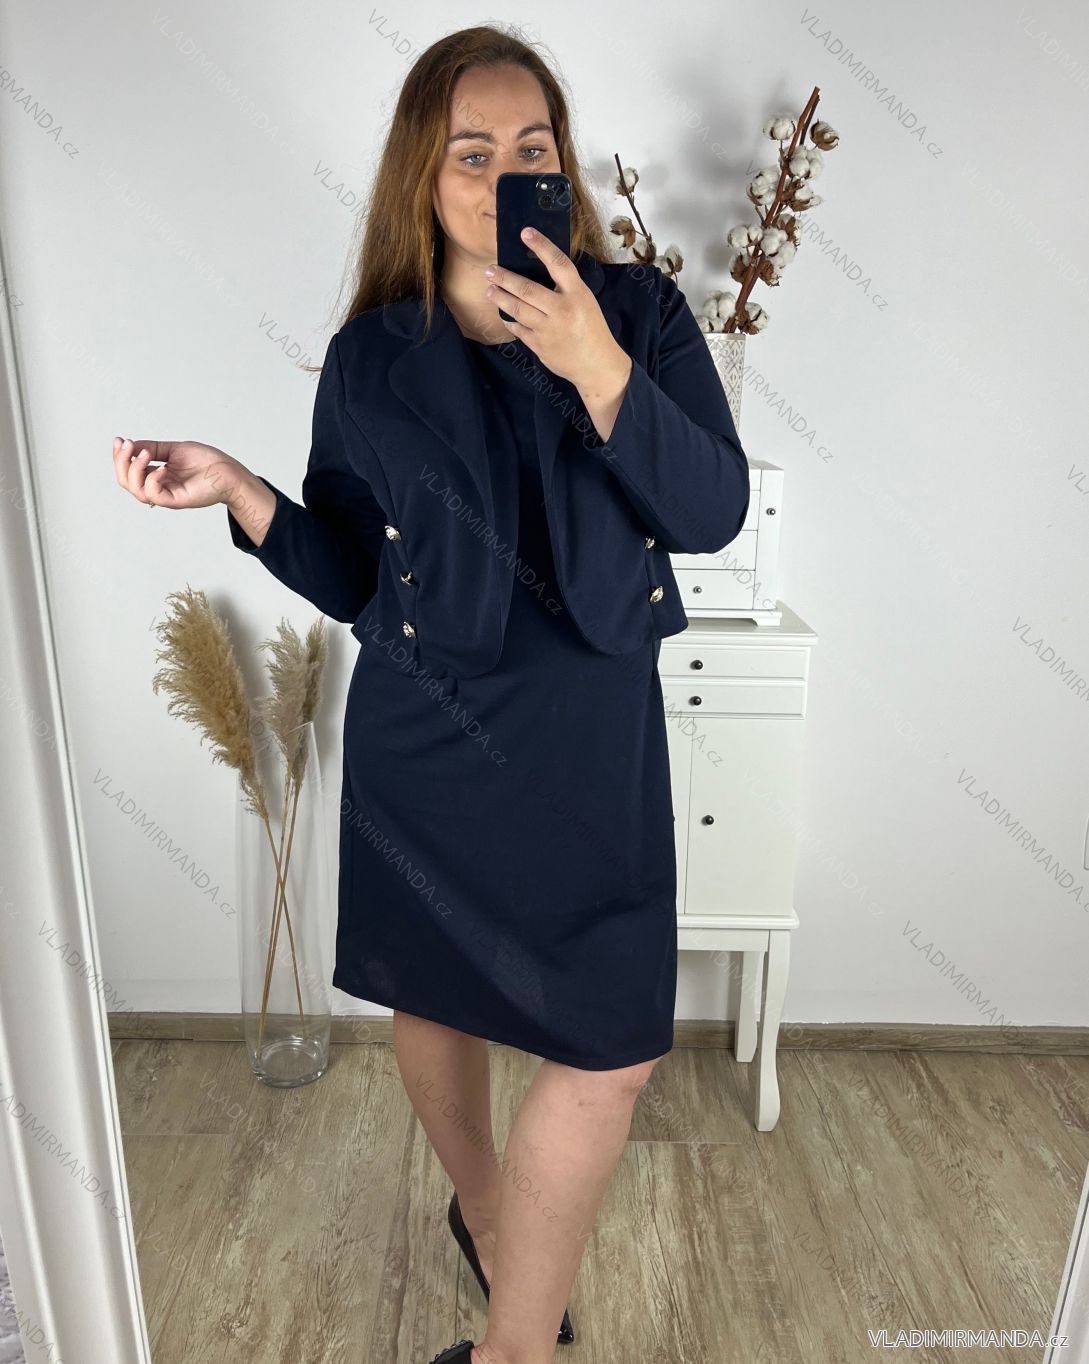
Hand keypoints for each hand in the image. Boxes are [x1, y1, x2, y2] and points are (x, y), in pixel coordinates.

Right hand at [111, 436, 247, 508]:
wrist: (228, 471)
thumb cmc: (205, 461)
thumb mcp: (173, 449)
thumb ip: (152, 448)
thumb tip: (129, 444)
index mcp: (156, 476)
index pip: (128, 471)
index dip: (120, 457)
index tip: (120, 440)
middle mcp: (158, 487)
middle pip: (126, 482)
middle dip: (121, 462)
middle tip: (128, 445)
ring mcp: (166, 495)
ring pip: (136, 490)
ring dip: (135, 469)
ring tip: (146, 454)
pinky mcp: (176, 501)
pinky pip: (154, 495)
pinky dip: (152, 480)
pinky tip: (162, 469)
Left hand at [483, 229, 629, 392]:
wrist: (596, 365)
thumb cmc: (592, 330)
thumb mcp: (586, 302)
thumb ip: (565, 289)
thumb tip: (537, 271)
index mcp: (578, 295)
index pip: (558, 263)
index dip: (541, 246)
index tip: (525, 233)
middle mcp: (562, 310)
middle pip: (527, 289)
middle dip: (505, 278)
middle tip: (490, 270)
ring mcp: (549, 329)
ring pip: (517, 309)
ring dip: (500, 298)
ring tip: (490, 290)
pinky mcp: (539, 345)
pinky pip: (518, 329)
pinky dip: (509, 320)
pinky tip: (504, 314)